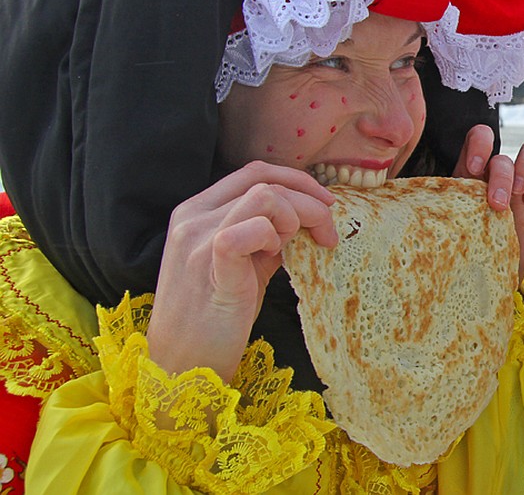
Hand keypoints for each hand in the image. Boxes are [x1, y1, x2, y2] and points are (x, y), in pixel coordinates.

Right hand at [146, 162, 336, 381]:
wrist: (184, 364)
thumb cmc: (216, 316)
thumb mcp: (243, 264)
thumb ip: (267, 236)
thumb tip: (308, 218)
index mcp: (197, 211)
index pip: (254, 172)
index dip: (296, 181)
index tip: (325, 204)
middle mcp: (193, 217)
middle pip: (265, 181)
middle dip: (309, 202)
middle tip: (327, 235)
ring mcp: (197, 238)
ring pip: (265, 196)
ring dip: (294, 218)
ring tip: (291, 251)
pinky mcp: (210, 263)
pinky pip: (254, 228)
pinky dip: (274, 237)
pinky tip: (274, 259)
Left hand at [453, 124, 523, 278]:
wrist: (487, 275)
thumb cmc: (464, 249)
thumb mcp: (451, 226)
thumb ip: (446, 209)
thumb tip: (422, 208)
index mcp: (470, 173)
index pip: (478, 138)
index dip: (479, 144)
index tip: (473, 169)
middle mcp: (495, 174)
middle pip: (502, 152)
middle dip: (501, 174)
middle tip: (496, 203)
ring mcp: (518, 185)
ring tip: (518, 194)